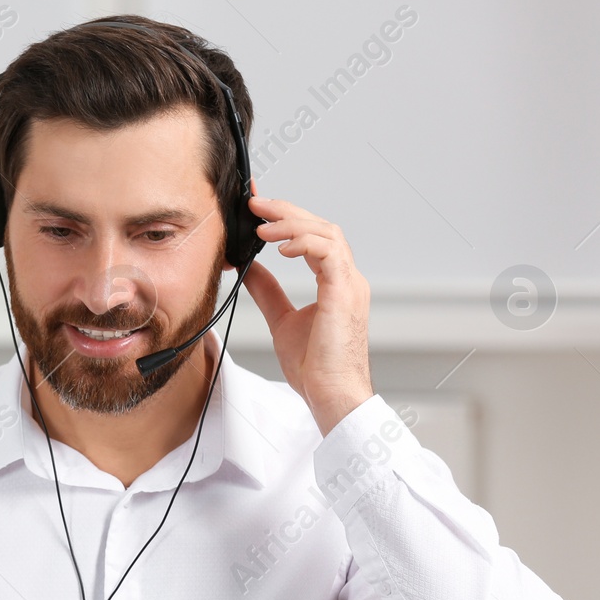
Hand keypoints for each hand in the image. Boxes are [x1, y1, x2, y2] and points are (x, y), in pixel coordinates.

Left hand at [239, 194, 373, 435]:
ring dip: (292, 224)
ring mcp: (350, 284)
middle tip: (255, 204)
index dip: (287, 218)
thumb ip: (268, 290)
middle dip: (286, 211)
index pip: (313, 236)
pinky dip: (304, 243)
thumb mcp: (281, 319)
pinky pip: (329, 253)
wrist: (330, 395)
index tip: (257, 208)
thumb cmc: (315, 367)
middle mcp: (347, 278)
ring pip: (327, 232)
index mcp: (335, 282)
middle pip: (321, 226)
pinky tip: (280, 247)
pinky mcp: (345, 293)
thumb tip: (248, 266)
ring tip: (261, 226)